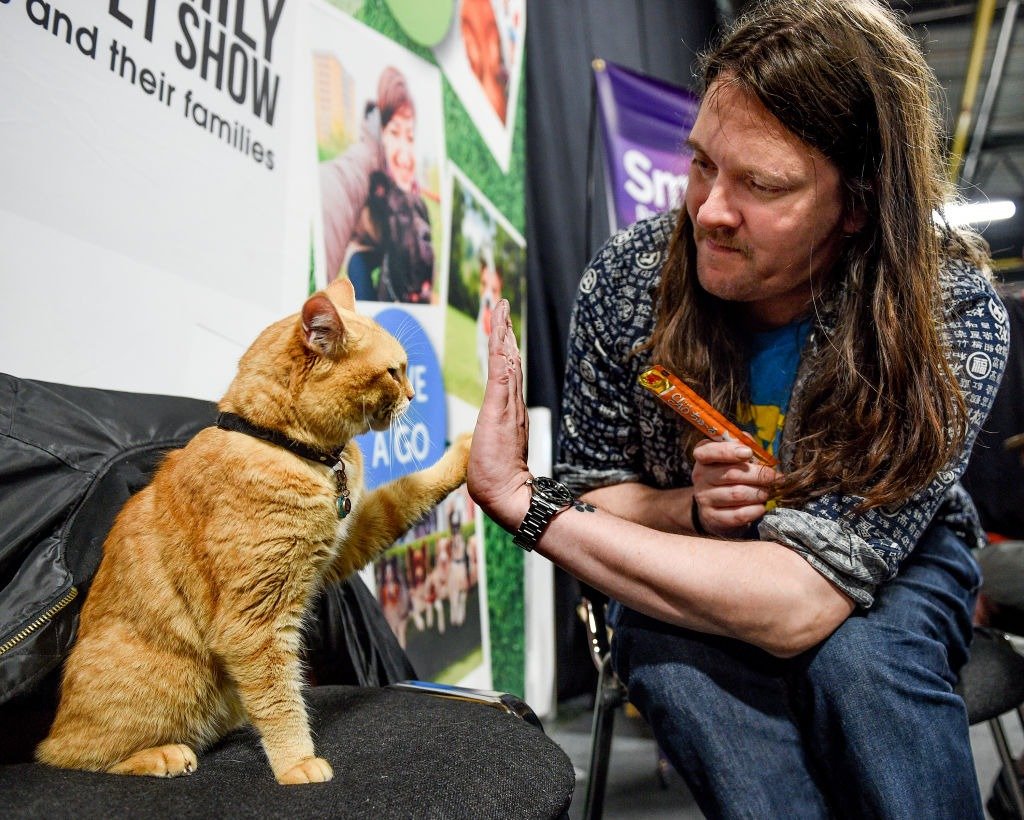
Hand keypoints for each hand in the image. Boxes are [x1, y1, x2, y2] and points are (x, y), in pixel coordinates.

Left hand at [467, 299, 531, 530]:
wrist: (507, 493)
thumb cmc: (496, 478)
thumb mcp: (487, 450)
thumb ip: (487, 439)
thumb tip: (482, 437)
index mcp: (508, 410)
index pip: (506, 372)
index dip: (503, 348)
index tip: (500, 326)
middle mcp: (512, 403)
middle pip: (509, 359)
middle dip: (505, 330)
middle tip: (501, 305)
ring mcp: (509, 405)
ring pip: (507, 361)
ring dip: (503, 333)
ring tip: (499, 309)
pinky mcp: (501, 409)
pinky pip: (502, 373)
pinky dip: (502, 353)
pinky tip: (500, 335)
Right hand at [691, 440, 781, 536]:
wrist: (716, 508)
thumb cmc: (731, 475)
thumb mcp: (735, 456)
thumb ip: (745, 445)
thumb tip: (756, 448)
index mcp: (703, 457)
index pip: (708, 451)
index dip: (728, 451)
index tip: (748, 452)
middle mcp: (700, 477)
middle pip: (731, 474)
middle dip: (758, 475)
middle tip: (773, 477)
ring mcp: (704, 498)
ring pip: (737, 494)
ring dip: (759, 493)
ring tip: (767, 492)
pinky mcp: (712, 517)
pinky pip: (738, 514)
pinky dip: (755, 510)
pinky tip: (760, 507)